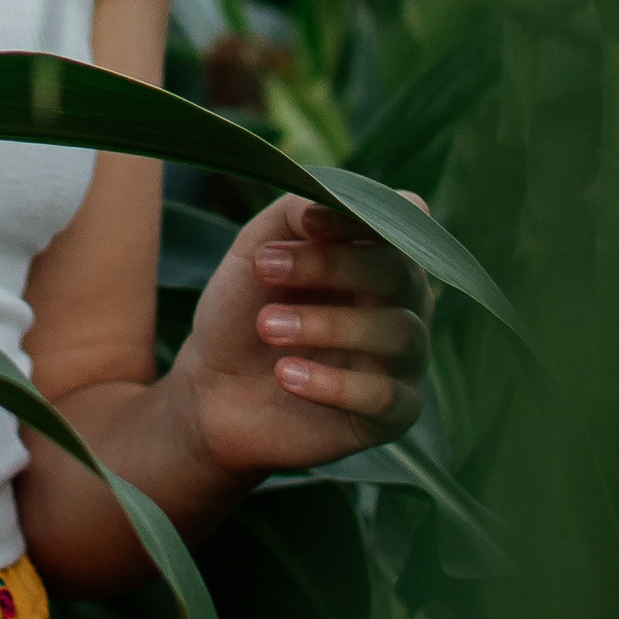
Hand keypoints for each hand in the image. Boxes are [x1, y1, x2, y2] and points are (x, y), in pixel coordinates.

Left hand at [167, 194, 430, 488]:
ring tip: (267, 326)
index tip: (305, 221)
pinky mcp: (394, 415)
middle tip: (266, 268)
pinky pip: (385, 396)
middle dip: (332, 265)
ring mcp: (404, 361)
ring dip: (328, 324)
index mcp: (377, 257)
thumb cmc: (243, 310)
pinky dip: (334, 383)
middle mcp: (404, 305)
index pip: (403, 223)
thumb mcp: (257, 248)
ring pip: (398, 333)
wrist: (213, 390)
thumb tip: (326, 204)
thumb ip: (294, 213)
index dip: (363, 216)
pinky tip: (286, 374)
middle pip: (400, 273)